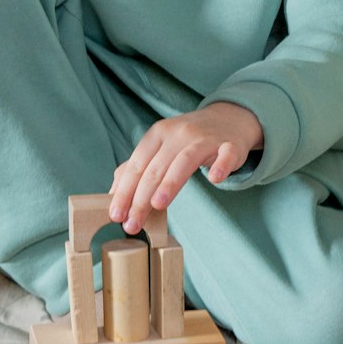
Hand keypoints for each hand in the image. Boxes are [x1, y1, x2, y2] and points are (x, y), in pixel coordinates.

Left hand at [108, 102, 262, 233]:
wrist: (229, 119)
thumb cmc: (188, 139)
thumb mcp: (160, 147)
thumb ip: (138, 168)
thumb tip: (113, 195)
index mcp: (158, 134)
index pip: (136, 165)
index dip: (124, 191)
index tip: (115, 216)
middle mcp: (178, 133)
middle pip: (156, 168)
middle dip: (140, 199)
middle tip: (132, 224)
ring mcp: (204, 138)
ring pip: (184, 161)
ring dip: (170, 183)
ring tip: (158, 205)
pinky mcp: (230, 145)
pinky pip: (225, 155)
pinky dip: (220, 166)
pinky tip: (214, 179)